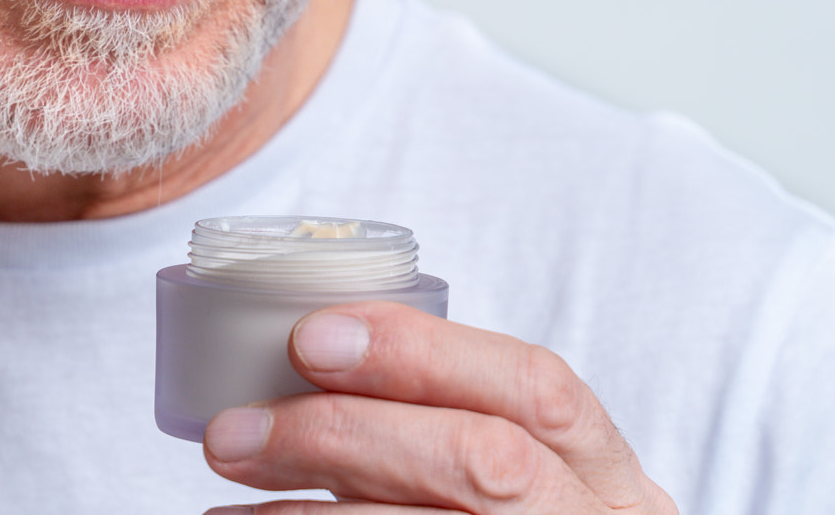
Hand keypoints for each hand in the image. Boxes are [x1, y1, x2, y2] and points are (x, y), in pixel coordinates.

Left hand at [201, 302, 678, 513]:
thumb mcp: (516, 485)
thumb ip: (438, 429)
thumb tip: (297, 369)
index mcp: (607, 477)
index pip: (535, 389)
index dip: (421, 352)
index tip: (309, 338)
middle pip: (483, 462)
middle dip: (346, 433)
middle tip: (234, 434)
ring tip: (227, 508)